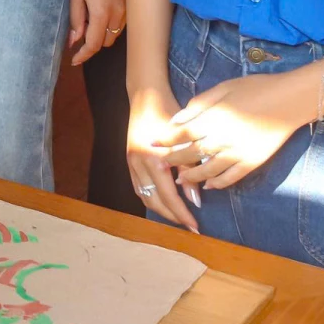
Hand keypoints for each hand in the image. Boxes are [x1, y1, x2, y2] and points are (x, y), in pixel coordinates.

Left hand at [67, 0, 125, 65]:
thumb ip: (76, 18)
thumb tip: (74, 40)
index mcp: (101, 13)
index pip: (94, 45)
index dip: (83, 55)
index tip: (74, 59)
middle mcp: (118, 14)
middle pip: (106, 42)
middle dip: (93, 43)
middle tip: (79, 34)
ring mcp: (127, 8)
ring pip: (116, 33)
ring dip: (103, 34)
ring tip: (89, 21)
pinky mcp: (132, 1)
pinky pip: (122, 22)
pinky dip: (111, 24)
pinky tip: (101, 13)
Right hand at [128, 84, 198, 231]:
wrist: (146, 96)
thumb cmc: (169, 113)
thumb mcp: (185, 140)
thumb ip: (190, 170)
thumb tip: (195, 199)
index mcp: (155, 159)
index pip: (170, 196)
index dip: (182, 213)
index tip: (195, 226)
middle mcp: (140, 164)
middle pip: (155, 201)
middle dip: (172, 216)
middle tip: (188, 225)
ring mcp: (132, 162)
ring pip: (144, 196)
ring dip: (160, 209)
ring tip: (176, 216)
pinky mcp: (129, 159)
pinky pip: (138, 187)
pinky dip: (150, 197)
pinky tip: (161, 201)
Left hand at [153, 71, 314, 192]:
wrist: (290, 100)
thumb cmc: (255, 88)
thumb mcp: (223, 88)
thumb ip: (199, 104)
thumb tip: (178, 118)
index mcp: (214, 119)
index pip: (182, 133)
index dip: (166, 139)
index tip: (153, 142)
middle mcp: (223, 139)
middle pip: (192, 154)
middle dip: (174, 160)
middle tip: (161, 164)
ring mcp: (238, 153)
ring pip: (209, 170)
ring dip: (193, 177)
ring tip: (181, 180)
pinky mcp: (253, 162)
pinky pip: (232, 178)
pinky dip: (219, 183)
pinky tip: (210, 186)